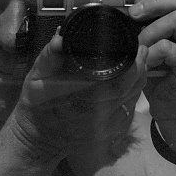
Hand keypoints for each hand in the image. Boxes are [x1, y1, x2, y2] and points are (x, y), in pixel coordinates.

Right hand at [8, 31, 147, 160]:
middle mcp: (99, 114)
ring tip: (138, 61)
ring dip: (139, 78)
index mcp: (82, 99)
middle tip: (140, 49)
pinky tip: (129, 80)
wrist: (40, 138)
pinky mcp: (113, 131)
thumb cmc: (37, 106)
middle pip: (130, 88)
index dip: (132, 64)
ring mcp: (108, 126)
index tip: (135, 47)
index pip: (117, 82)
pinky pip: (129, 107)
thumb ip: (49, 58)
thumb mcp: (35, 79)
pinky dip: (132, 91)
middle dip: (140, 67)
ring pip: (133, 97)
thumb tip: (61, 37)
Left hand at [125, 0, 175, 148]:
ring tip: (139, 42)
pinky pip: (170, 48)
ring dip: (150, 28)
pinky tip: (145, 62)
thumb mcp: (153, 36)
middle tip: (133, 13)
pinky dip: (150, 52)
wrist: (175, 112)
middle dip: (154, 1)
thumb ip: (146, 8)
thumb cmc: (163, 73)